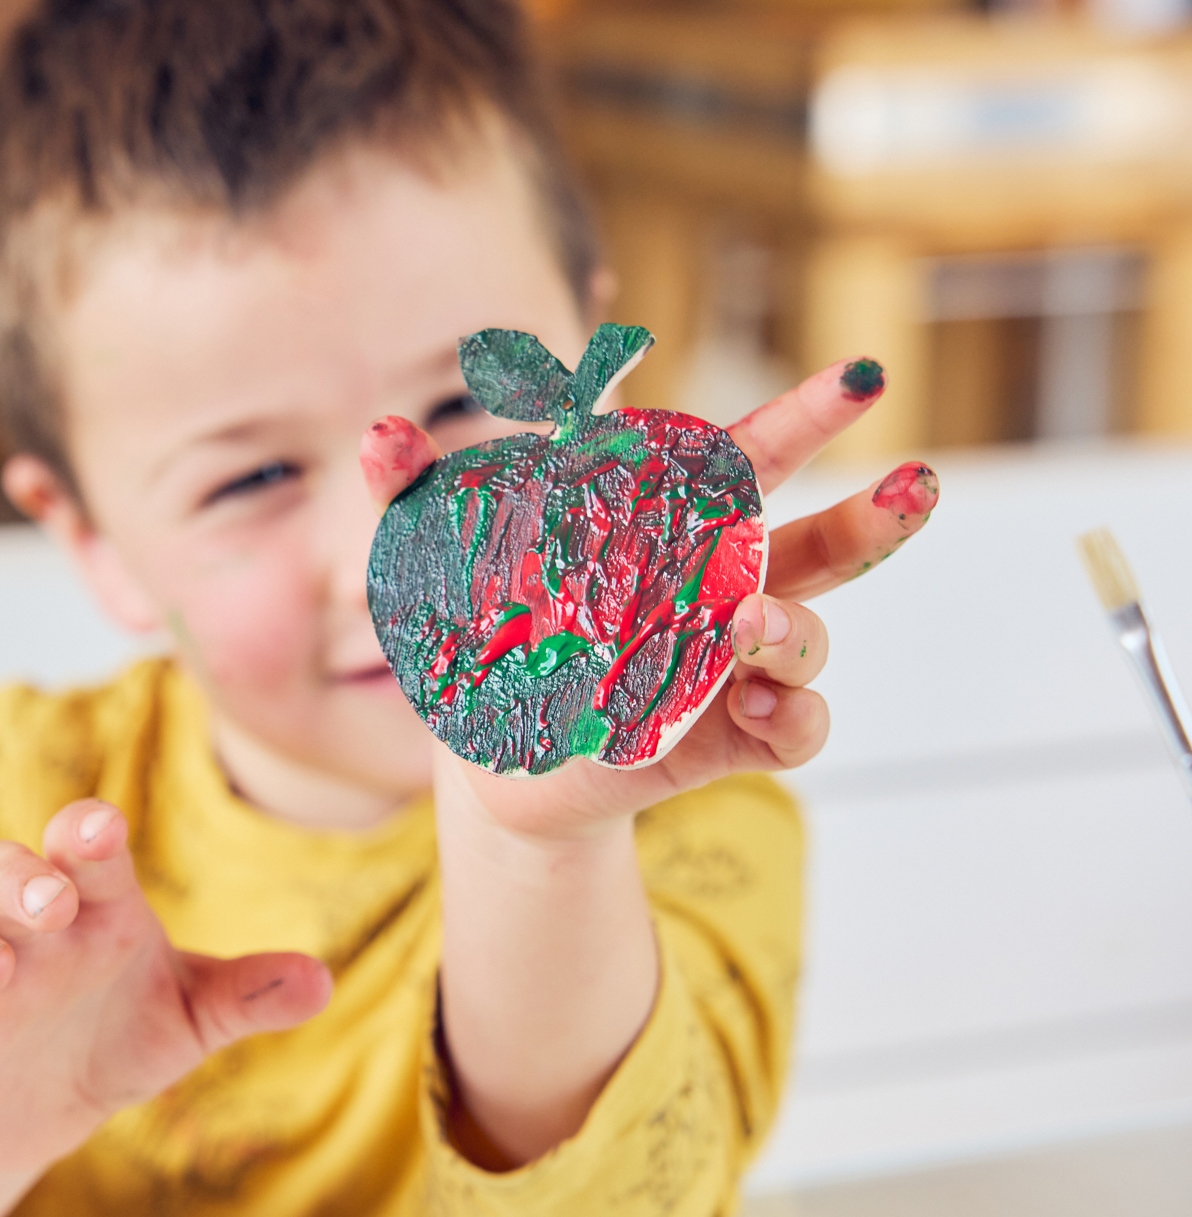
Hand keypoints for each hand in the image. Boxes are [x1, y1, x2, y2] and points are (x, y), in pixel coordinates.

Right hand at [0, 799, 331, 1171]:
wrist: (46, 1111)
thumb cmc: (119, 1032)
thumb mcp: (190, 1018)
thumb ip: (246, 995)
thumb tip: (320, 980)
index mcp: (91, 908)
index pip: (84, 853)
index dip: (86, 835)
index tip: (100, 829)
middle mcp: (21, 932)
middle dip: (15, 878)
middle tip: (48, 900)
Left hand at [362, 357, 939, 843]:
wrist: (490, 757)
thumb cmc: (479, 638)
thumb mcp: (438, 567)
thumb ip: (417, 495)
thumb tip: (381, 434)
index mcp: (664, 529)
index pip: (742, 461)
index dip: (800, 419)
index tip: (860, 377)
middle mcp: (720, 588)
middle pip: (815, 543)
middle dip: (869, 516)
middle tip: (918, 484)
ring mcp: (732, 665)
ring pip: (804, 634)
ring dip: (793, 626)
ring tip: (749, 623)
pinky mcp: (730, 737)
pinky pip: (795, 728)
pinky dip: (793, 718)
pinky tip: (766, 710)